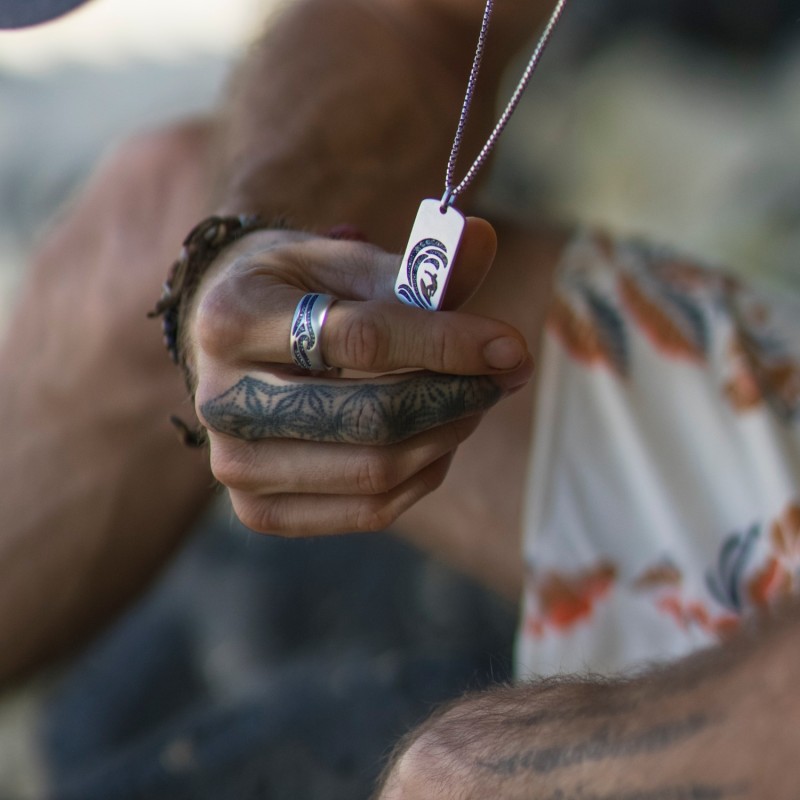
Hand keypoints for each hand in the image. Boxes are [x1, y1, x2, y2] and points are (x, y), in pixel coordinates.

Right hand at [188, 218, 533, 534]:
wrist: (227, 345)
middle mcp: (220, 400)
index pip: (362, 339)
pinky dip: (421, 479)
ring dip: (446, 438)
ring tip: (470, 402)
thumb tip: (486, 241)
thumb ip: (411, 264)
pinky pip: (368, 510)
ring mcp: (234, 466)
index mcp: (234, 320)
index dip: (448, 344)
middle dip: (456, 398)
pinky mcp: (258, 510)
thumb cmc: (293, 293)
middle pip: (372, 418)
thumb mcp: (342, 260)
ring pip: (375, 472)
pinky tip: (436, 442)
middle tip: (499, 378)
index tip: (512, 346)